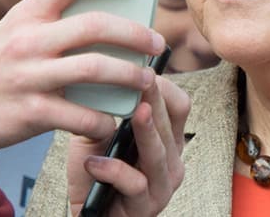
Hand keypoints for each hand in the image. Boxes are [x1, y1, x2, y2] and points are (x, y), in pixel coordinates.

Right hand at [0, 0, 166, 150]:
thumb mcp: (14, 31)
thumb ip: (52, 22)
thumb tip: (107, 21)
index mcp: (27, 13)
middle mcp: (29, 40)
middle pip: (95, 25)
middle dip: (136, 33)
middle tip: (156, 42)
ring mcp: (30, 76)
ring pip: (96, 69)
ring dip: (131, 76)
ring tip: (145, 80)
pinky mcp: (30, 113)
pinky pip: (82, 116)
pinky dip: (105, 120)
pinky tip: (111, 120)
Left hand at [65, 77, 189, 216]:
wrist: (90, 213)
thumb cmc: (96, 171)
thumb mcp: (100, 133)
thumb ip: (104, 109)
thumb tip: (100, 73)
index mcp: (166, 139)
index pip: (179, 105)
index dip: (163, 85)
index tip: (141, 68)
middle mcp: (171, 160)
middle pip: (170, 124)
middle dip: (155, 99)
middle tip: (141, 78)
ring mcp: (161, 186)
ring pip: (158, 153)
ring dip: (147, 131)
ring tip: (135, 112)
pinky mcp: (144, 207)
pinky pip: (134, 184)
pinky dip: (113, 170)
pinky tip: (94, 162)